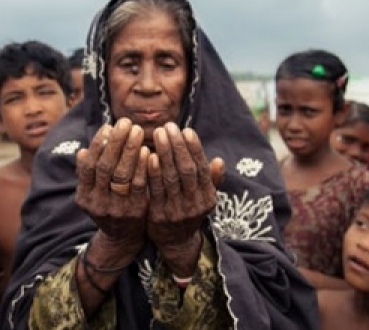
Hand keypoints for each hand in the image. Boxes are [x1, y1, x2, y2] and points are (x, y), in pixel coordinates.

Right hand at [76, 118, 148, 261]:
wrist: (122, 237)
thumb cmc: (108, 204)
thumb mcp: (93, 192)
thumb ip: (90, 173)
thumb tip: (82, 150)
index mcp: (84, 195)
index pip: (89, 165)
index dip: (98, 144)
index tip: (108, 126)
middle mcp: (97, 203)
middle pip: (106, 167)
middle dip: (116, 142)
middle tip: (126, 122)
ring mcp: (116, 208)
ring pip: (123, 175)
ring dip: (131, 150)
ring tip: (138, 131)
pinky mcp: (135, 211)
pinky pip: (140, 185)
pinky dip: (143, 167)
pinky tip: (148, 151)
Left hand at [147, 122, 222, 275]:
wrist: (176, 243)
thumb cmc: (189, 211)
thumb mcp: (204, 198)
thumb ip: (210, 180)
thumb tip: (219, 160)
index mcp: (208, 197)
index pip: (201, 168)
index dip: (194, 149)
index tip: (186, 130)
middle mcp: (195, 204)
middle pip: (186, 170)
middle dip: (177, 146)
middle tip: (168, 126)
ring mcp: (177, 211)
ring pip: (171, 178)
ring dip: (165, 153)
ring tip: (158, 134)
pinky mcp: (159, 215)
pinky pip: (156, 190)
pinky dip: (153, 172)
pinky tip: (149, 155)